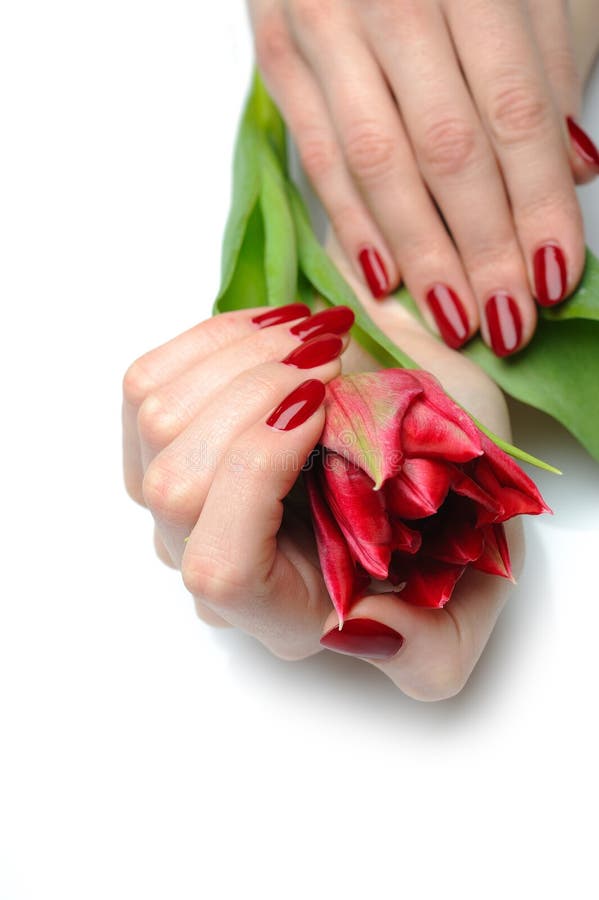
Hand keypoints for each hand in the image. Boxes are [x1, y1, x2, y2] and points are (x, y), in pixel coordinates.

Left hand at [122, 241, 523, 699]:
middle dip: (252, 395)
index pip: (220, 567)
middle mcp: (209, 565)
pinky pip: (148, 381)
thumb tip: (363, 629)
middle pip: (172, 484)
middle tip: (331, 351)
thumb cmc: (440, 521)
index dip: (258, 472)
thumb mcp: (471, 600)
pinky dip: (211, 340)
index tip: (327, 399)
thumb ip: (432, 654)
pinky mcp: (163, 442)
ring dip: (237, 356)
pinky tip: (275, 329)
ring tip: (314, 334)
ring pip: (155, 420)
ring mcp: (175, 501)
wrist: (416, 461)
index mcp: (277, 613)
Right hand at [248, 0, 598, 355]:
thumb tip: (573, 168)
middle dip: (484, 247)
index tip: (554, 276)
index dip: (537, 202)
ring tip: (454, 317)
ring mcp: (323, 27)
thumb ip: (551, 62)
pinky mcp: (280, 56)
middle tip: (508, 320)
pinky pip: (317, 156)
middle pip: (447, 150)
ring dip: (421, 254)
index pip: (514, 110)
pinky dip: (353, 223)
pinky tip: (383, 278)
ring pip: (378, 164)